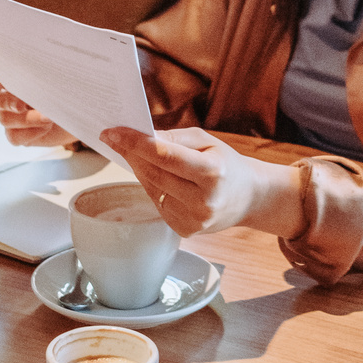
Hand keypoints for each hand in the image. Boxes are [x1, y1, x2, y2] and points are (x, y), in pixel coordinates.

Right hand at [0, 63, 74, 149]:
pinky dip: (30, 133)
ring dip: (26, 119)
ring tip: (48, 116)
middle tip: (23, 104)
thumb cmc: (70, 82)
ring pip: (3, 119)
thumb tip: (32, 63)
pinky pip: (14, 137)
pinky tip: (47, 127)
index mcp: (9, 73)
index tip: (1, 83)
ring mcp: (10, 116)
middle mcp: (5, 95)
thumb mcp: (58, 70)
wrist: (86, 106)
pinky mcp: (20, 134)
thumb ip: (41, 66)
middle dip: (4, 102)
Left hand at [100, 125, 303, 238]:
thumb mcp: (208, 141)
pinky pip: (158, 203)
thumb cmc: (227, 165)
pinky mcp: (185, 230)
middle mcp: (203, 201)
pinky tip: (157, 176)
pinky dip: (152, 187)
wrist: (250, 198)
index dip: (135, 143)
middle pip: (153, 173)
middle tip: (114, 137)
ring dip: (139, 169)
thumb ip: (174, 137)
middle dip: (130, 153)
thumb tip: (142, 136)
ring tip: (134, 152)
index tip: (112, 132)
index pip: (164, 156)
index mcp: (213, 173)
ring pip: (151, 188)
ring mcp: (194, 220)